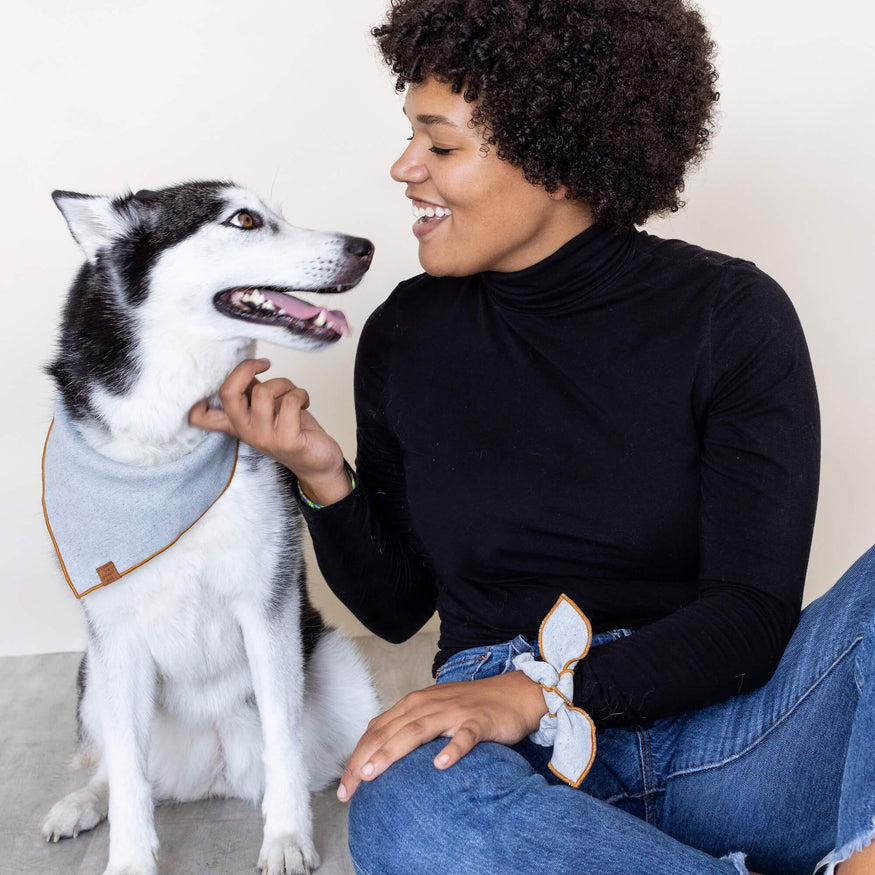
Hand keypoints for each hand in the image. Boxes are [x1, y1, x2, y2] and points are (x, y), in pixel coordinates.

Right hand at [188, 358, 350, 503]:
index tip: (223, 374)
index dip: (198, 394)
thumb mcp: (266, 410)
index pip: (199, 416)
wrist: (319, 463)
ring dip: (284, 383)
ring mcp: (264, 437)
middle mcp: (245, 431)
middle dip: (246, 368)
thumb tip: (244, 367)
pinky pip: (290, 401)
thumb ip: (252, 392)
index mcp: (236, 423)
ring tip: (293, 393)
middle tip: (264, 363)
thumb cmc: (294, 430)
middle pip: (228, 393)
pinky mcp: (287, 441)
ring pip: (264, 391)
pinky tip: (305, 402)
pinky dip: (301, 394)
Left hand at [336, 671, 547, 801]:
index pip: (377, 729)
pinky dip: (452, 749)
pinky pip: (464, 736)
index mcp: (414, 704)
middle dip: (365, 759)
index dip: (357, 756)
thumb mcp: (432, 712)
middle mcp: (428, 704)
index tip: (345, 785)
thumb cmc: (470, 707)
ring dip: (393, 751)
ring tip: (374, 772)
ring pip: (417, 731)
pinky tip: (441, 764)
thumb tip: (378, 754)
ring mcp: (453, 712)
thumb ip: (408, 727)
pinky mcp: (478, 721)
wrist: (513, 694)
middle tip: (349, 788)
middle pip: (389, 731)